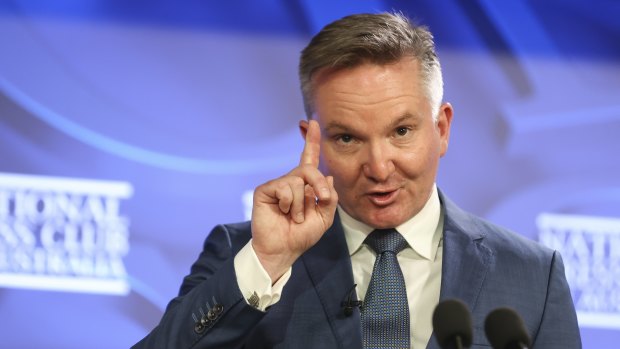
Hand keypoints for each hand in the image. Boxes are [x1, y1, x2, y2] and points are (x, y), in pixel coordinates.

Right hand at [251, 120, 337, 282]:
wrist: (283, 250)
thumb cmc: (301, 235)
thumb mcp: (324, 218)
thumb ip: (329, 197)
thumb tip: (326, 177)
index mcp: (305, 186)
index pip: (309, 159)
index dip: (311, 141)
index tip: (313, 123)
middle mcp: (291, 182)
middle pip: (309, 170)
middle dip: (319, 185)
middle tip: (321, 201)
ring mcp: (277, 185)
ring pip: (298, 182)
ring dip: (301, 205)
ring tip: (293, 217)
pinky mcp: (265, 190)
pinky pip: (285, 188)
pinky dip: (288, 204)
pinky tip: (282, 212)